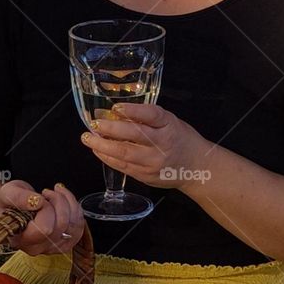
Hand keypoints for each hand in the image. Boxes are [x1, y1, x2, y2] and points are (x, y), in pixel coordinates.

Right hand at [0, 179, 84, 255]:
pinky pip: (79, 228)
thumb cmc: (10, 203)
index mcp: (21, 239)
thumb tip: (36, 202)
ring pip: (73, 226)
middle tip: (47, 193)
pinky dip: (76, 209)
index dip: (46, 210)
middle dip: (58, 202)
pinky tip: (65, 201)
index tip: (38, 199)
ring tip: (55, 194)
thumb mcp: (8, 193)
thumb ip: (18, 197)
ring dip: (68, 203)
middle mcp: (37, 247)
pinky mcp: (64, 243)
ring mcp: (52, 247)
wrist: (15, 207)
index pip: (44, 229)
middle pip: (61, 226)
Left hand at [79, 103, 209, 190]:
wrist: (196, 168)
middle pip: (134, 135)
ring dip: (102, 145)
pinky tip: (98, 150)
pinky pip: (123, 166)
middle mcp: (162, 144)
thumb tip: (117, 112)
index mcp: (169, 126)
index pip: (151, 115)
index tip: (116, 107)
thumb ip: (148, 118)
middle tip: (94, 124)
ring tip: (88, 138)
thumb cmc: (180, 139)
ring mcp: (153, 162)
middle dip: (110, 129)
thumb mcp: (170, 122)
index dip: (133, 110)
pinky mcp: (146, 176)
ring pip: (124, 153)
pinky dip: (108, 157)